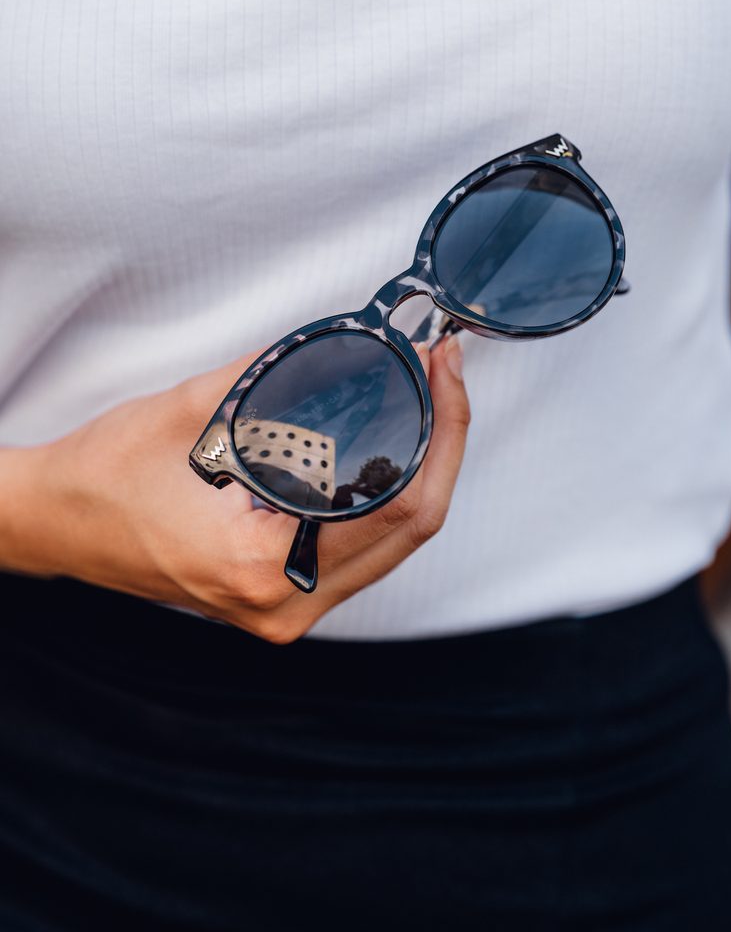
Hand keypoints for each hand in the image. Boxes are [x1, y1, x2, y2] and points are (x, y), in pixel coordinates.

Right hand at [1, 338, 469, 642]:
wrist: (60, 521)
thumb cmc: (107, 474)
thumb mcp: (195, 407)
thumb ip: (284, 373)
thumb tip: (360, 340)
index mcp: (262, 564)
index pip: (400, 502)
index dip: (441, 427)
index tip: (444, 366)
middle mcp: (284, 604)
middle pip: (414, 529)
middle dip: (445, 445)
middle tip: (446, 377)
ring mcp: (286, 613)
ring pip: (397, 547)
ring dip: (424, 473)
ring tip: (429, 404)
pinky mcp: (283, 603)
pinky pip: (366, 556)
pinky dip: (389, 502)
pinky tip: (395, 452)